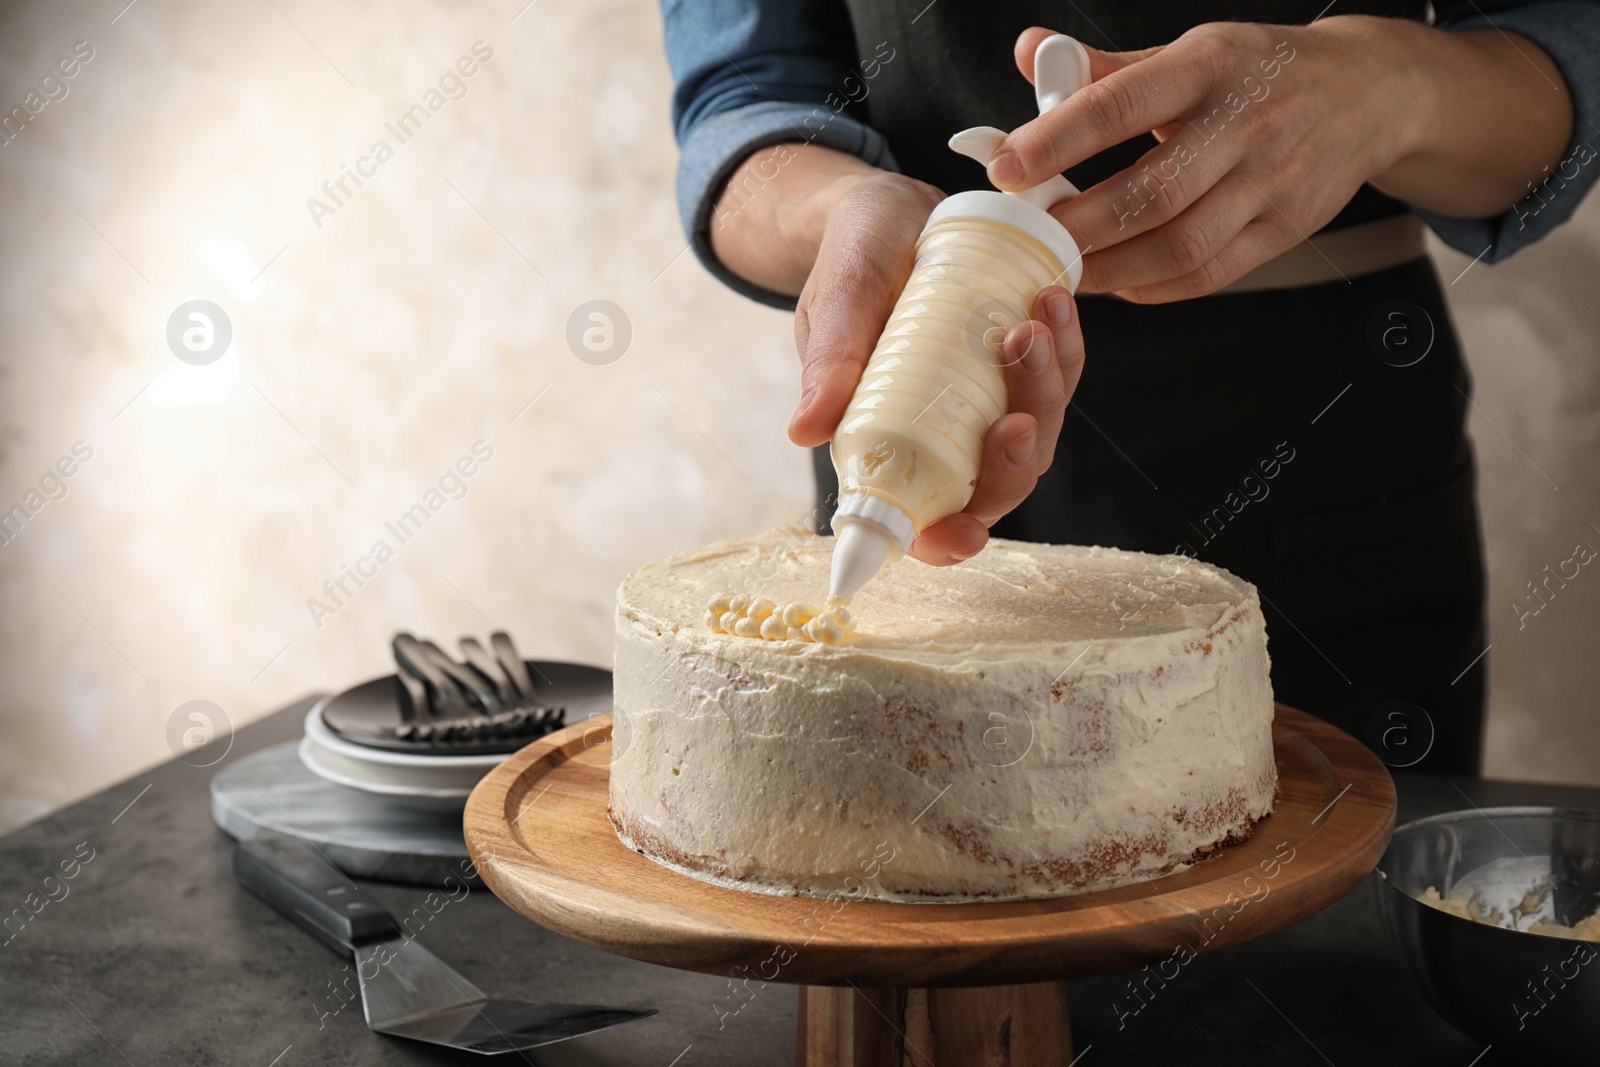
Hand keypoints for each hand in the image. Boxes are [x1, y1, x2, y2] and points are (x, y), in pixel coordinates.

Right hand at [789, 172, 1084, 565]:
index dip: (949, 540)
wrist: (888, 209)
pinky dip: (1064, 347)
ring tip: (1035, 319)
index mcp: (890, 443)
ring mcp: (990, 401)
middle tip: (1017, 413)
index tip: (967, 532)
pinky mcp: (1022, 364)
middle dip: (1016, 457)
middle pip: (997, 484)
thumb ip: (828, 361)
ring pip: (1038, 430)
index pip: (924, 518)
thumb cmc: (850, 259)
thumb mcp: (835, 302)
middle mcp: (947, 435)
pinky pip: (1058, 374)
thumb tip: (805, 432)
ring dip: (1047, 390)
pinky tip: (1054, 301)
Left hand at [990, 19, 1431, 301]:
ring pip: (1180, 244)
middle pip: (1150, 192)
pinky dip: (1153, 286)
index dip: (1056, 141)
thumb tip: (1029, 51)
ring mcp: (1273, 181)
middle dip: (1079, 224)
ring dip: (1111, 267)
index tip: (1004, 167)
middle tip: (1029, 238)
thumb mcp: (1187, 53)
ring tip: (1065, 268)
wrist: (1366, 92)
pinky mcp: (1287, 228)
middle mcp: (1246, 123)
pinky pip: (1210, 274)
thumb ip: (1104, 68)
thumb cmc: (1255, 73)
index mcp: (1208, 66)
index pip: (1120, 106)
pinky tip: (1117, 283)